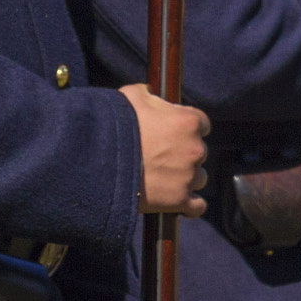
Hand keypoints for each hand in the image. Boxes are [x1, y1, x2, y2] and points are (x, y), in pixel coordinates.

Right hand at [121, 83, 209, 216]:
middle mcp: (195, 149)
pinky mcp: (179, 201)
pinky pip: (197, 207)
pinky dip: (188, 204)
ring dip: (184, 178)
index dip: (186, 127)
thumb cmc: (115, 125)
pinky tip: (176, 201)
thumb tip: (152, 94)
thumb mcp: (132, 95)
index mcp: (188, 122)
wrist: (98, 160)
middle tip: (160, 155)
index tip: (173, 132)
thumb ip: (150, 94)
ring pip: (198, 178)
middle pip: (199, 152)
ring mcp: (188, 177)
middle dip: (183, 153)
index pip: (202, 124)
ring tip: (160, 177)